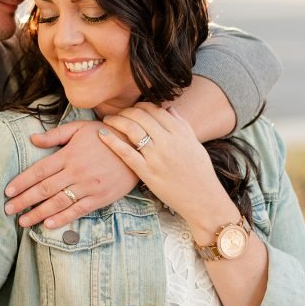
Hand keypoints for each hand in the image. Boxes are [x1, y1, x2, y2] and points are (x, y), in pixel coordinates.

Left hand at [4, 121, 137, 227]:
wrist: (136, 147)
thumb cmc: (105, 135)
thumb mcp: (80, 128)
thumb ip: (55, 135)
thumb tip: (33, 139)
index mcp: (68, 155)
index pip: (39, 171)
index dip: (22, 182)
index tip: (8, 192)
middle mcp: (76, 172)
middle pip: (44, 189)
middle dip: (24, 201)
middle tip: (8, 210)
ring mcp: (88, 186)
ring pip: (58, 203)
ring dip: (38, 213)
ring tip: (23, 221)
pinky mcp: (100, 198)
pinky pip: (78, 210)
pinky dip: (62, 219)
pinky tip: (48, 224)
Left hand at [100, 103, 236, 236]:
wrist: (202, 199)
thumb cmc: (200, 173)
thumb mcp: (195, 144)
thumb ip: (183, 125)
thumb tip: (169, 109)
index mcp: (180, 132)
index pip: (155, 110)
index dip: (140, 106)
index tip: (133, 109)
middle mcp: (168, 141)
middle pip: (140, 116)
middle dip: (125, 111)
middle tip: (117, 114)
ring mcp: (156, 156)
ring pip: (131, 129)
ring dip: (116, 121)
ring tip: (107, 121)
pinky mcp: (147, 172)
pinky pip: (125, 152)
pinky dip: (111, 140)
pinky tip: (102, 133)